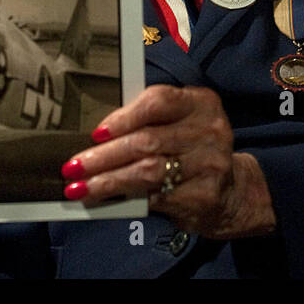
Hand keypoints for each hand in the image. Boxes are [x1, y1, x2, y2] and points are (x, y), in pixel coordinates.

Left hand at [61, 85, 275, 239]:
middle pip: (147, 141)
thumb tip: (95, 135)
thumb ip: (148, 122)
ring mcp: (210, 164)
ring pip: (147, 172)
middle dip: (104, 156)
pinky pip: (156, 197)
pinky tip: (105, 201)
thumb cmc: (190, 150)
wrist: (230, 192)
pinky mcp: (204, 196)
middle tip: (74, 167)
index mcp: (201, 103)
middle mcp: (210, 130)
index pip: (159, 101)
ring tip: (80, 188)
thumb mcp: (180, 124)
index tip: (96, 133)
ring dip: (108, 181)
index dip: (124, 116)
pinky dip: (126, 199)